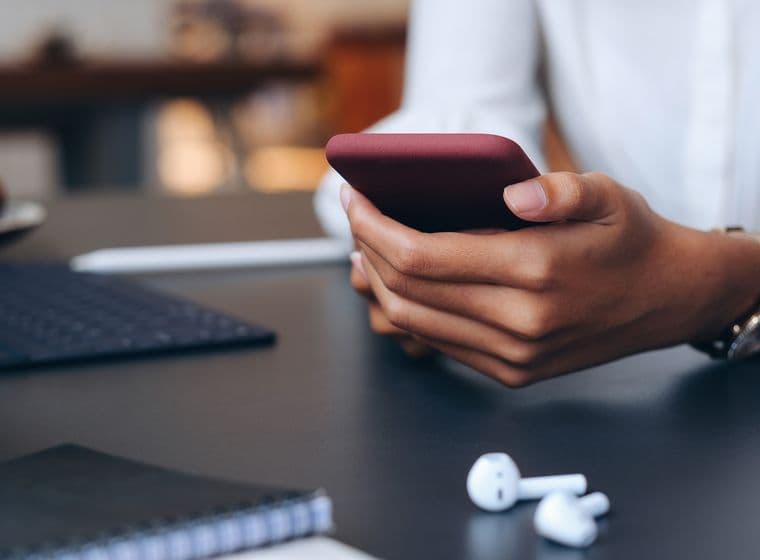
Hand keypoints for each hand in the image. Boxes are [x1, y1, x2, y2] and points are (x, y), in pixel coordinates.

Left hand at [342, 173, 759, 386]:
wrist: (666, 299)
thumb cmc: (629, 241)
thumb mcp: (608, 196)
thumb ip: (560, 189)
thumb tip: (511, 193)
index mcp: (538, 271)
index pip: (421, 255)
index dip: (374, 226)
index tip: (354, 200)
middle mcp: (521, 323)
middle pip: (406, 292)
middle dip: (366, 251)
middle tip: (355, 219)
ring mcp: (514, 356)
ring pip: (413, 323)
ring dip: (376, 285)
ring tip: (365, 250)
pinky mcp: (512, 372)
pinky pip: (438, 344)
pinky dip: (406, 312)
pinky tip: (398, 284)